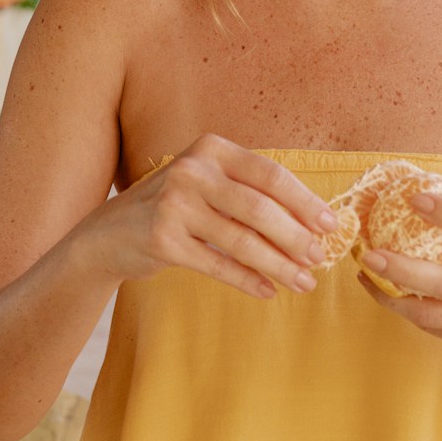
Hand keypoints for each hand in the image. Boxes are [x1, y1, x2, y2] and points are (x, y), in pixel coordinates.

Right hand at [82, 133, 338, 299]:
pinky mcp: (162, 240)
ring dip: (278, 265)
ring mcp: (174, 205)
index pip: (269, 174)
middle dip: (296, 237)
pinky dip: (247, 280)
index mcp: (211, 149)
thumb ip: (248, 192)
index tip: (330, 224)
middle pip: (259, 208)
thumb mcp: (208, 183)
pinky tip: (267, 291)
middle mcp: (192, 171)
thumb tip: (310, 223)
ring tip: (303, 282)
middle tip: (320, 259)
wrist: (110, 233)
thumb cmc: (174, 207)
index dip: (304, 200)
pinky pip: (217, 265)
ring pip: (241, 240)